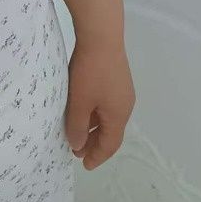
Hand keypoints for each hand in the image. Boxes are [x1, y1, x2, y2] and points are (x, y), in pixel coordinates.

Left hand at [64, 41, 135, 169]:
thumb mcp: (80, 102)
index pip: (111, 144)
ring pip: (107, 117)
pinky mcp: (116, 77)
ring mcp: (122, 89)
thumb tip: (78, 145)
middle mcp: (125, 104)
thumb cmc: (90, 72)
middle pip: (111, 131)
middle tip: (75, 150)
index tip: (84, 165)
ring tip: (75, 131)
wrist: (101, 35)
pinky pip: (106, 104)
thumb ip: (78, 126)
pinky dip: (94, 113)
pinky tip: (81, 109)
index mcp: (119, 114)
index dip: (97, 156)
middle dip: (94, 143)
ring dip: (93, 127)